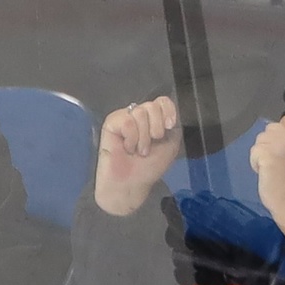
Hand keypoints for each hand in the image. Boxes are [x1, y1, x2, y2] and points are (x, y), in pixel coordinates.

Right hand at [94, 95, 183, 216]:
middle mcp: (140, 116)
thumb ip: (172, 125)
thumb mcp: (171, 144)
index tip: (169, 127)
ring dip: (143, 137)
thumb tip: (166, 111)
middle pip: (152, 105)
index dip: (168, 110)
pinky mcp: (111, 124)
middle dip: (156, 127)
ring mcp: (125, 118)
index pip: (162, 101)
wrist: (131, 182)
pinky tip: (127, 148)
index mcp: (155, 119)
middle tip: (151, 144)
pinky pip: (127, 121)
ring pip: (140, 113)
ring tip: (139, 150)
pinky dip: (131, 137)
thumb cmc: (150, 166)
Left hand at [251, 113, 284, 259]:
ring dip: (263, 153)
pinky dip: (257, 163)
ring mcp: (280, 143)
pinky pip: (254, 152)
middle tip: (280, 161)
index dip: (282, 135)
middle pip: (270, 128)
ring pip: (260, 140)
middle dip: (271, 143)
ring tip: (274, 167)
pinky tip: (268, 172)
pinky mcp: (266, 153)